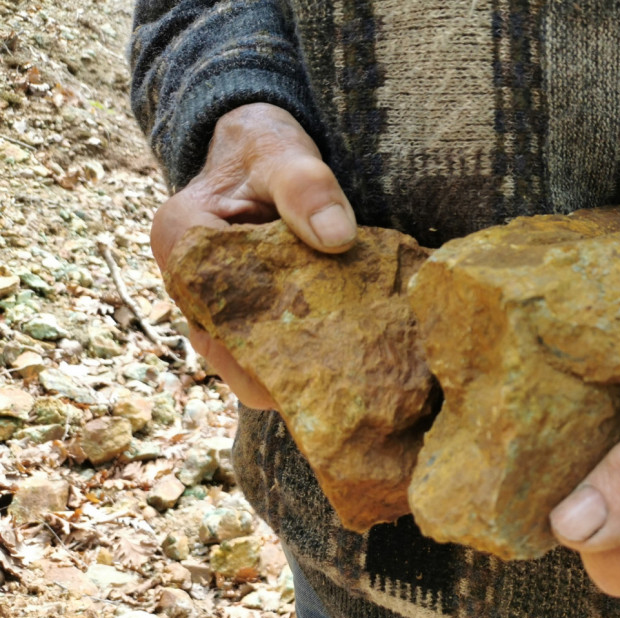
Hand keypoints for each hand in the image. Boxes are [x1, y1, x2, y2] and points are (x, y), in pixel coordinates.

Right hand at [150, 103, 356, 408]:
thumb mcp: (284, 152)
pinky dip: (297, 359)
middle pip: (229, 349)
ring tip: (347, 377)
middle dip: (282, 366)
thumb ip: (307, 186)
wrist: (261, 151)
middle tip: (345, 376)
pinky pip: (262, 351)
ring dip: (291, 368)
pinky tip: (341, 365)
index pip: (216, 307)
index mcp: (182, 241)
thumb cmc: (266, 148)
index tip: (320, 349)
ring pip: (246, 360)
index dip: (264, 338)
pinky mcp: (238, 317)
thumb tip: (338, 238)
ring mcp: (211, 307)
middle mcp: (187, 285)